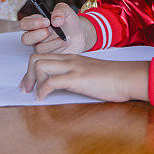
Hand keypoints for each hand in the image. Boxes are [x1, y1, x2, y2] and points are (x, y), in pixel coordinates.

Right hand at [19, 3, 93, 53]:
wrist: (80, 34)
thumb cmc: (70, 21)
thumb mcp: (67, 11)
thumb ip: (60, 11)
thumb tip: (55, 21)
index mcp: (35, 22)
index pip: (24, 24)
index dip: (32, 23)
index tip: (47, 21)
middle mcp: (35, 35)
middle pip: (25, 39)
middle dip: (38, 35)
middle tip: (52, 30)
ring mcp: (41, 47)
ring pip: (38, 49)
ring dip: (53, 43)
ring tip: (64, 37)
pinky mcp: (48, 56)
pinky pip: (48, 56)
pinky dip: (59, 48)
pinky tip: (67, 42)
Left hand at [20, 53, 149, 101]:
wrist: (127, 77)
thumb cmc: (112, 79)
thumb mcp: (88, 74)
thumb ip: (74, 76)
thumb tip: (59, 88)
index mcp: (71, 57)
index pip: (42, 56)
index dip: (31, 70)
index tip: (29, 84)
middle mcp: (68, 59)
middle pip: (35, 58)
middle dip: (27, 75)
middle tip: (26, 89)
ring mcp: (72, 67)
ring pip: (39, 65)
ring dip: (32, 81)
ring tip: (34, 94)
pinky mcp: (77, 78)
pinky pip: (51, 82)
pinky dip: (42, 91)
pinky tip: (43, 98)